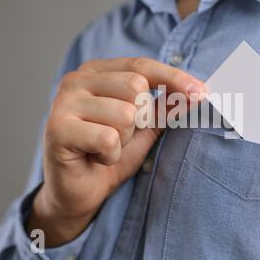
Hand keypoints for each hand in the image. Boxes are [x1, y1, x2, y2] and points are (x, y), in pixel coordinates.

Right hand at [27, 57, 205, 246]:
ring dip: (124, 139)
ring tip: (106, 147)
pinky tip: (96, 158)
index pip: (142, 66)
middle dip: (140, 119)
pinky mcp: (57, 128)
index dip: (174, 78)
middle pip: (135, 87)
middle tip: (121, 136)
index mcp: (97, 72)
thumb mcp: (144, 127)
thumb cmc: (109, 154)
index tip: (202, 93)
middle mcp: (76, 80)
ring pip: (125, 114)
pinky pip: (108, 138)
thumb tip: (196, 92)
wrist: (79, 192)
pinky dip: (110, 154)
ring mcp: (63, 102)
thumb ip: (164, 107)